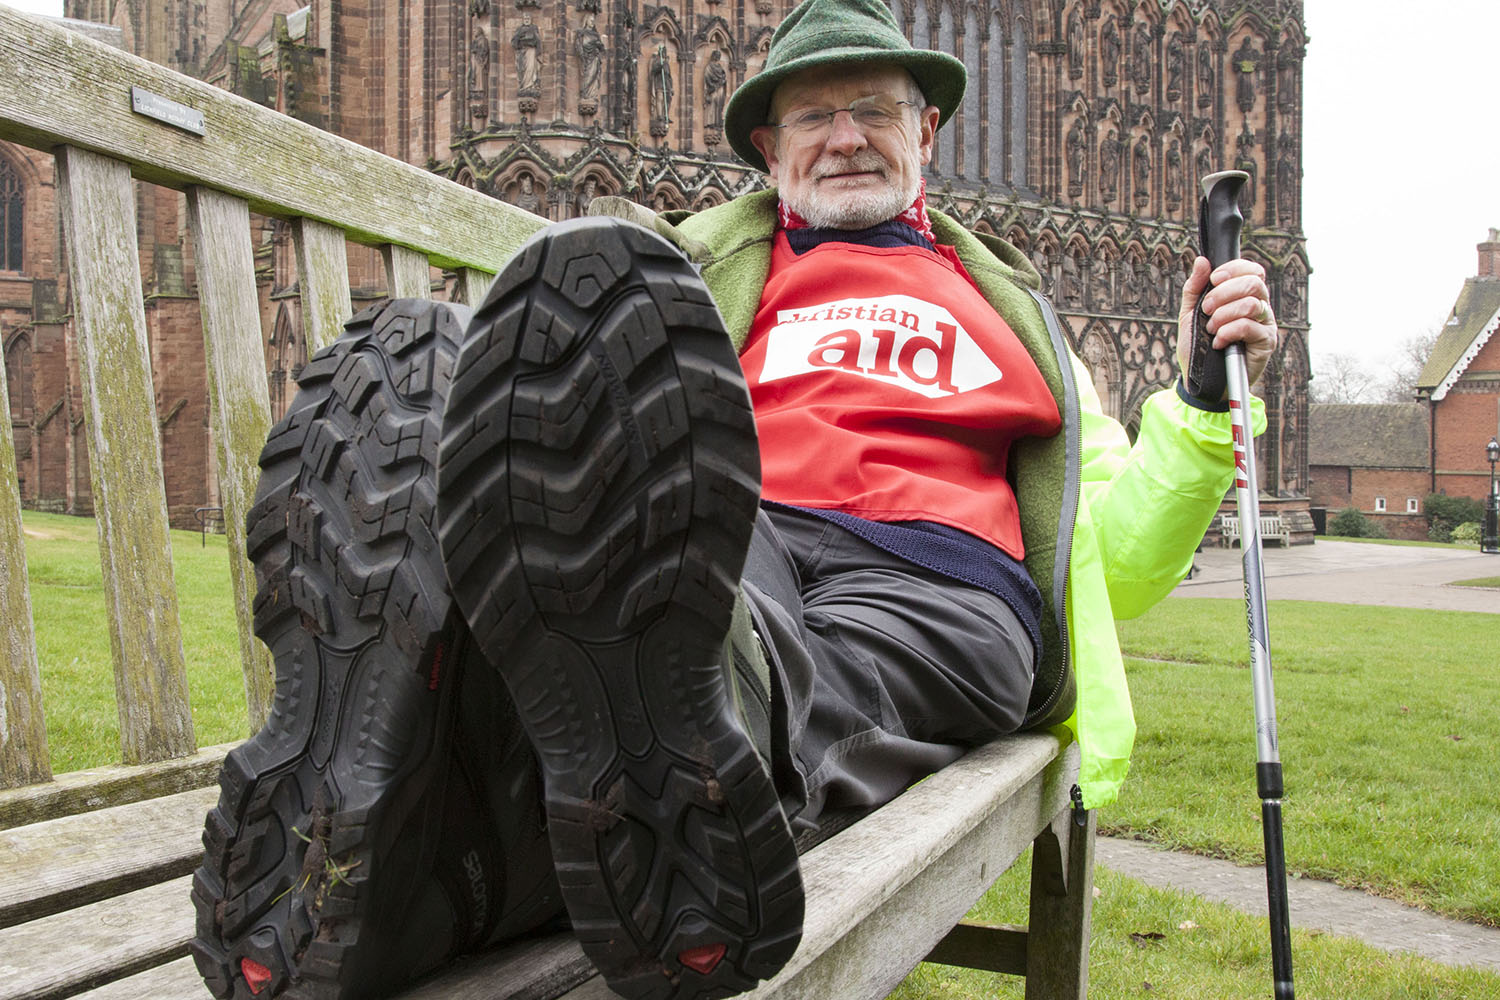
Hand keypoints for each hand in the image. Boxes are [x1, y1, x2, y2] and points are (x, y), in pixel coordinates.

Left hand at [1176, 256, 1277, 390]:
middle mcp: (1259, 306)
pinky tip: (1218, 342)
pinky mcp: (1266, 342)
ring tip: (1211, 329)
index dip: (1233, 269)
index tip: (1214, 280)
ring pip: (1251, 303)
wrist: (1200, 381)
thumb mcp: (1190, 314)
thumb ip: (1195, 288)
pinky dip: (1227, 332)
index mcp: (1244, 296)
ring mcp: (1265, 324)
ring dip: (1223, 315)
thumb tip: (1202, 261)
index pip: (1252, 270)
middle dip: (1223, 293)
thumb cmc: (1198, 347)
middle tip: (1207, 310)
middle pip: (1254, 282)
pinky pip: (1248, 326)